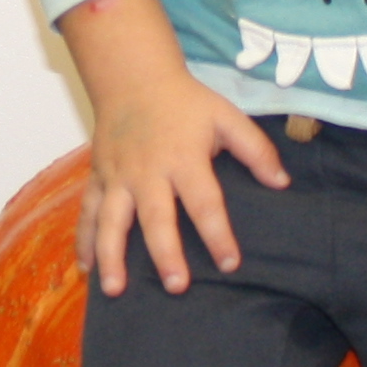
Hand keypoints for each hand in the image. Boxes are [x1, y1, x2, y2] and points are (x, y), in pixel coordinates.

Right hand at [57, 0, 291, 296]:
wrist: (132, 77)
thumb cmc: (184, 101)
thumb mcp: (227, 116)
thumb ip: (256, 149)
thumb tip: (282, 182)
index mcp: (184, 158)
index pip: (204, 202)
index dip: (218, 234)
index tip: (230, 263)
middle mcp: (148, 171)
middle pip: (157, 217)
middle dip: (165, 253)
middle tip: (176, 286)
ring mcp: (118, 176)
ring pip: (112, 220)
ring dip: (112, 255)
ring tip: (115, 289)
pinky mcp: (97, 177)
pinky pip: (88, 212)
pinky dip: (84, 240)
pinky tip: (86, 269)